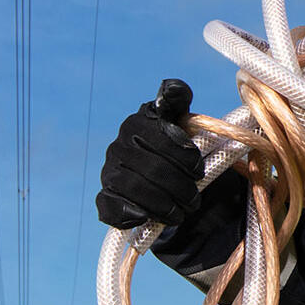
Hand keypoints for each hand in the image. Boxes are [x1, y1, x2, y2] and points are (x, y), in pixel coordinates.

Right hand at [97, 79, 204, 229]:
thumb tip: (171, 87)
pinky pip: (109, 205)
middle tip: (195, 200)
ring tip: (182, 212)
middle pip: (152, 168)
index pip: (162, 137)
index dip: (184, 156)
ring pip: (135, 188)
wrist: (163, 178)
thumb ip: (178, 100)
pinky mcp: (105, 194)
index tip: (199, 170)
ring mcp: (109, 169)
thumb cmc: (177, 145)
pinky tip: (145, 217)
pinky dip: (127, 213)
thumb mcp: (182, 120)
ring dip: (163, 204)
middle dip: (180, 187)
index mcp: (139, 121)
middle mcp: (119, 143)